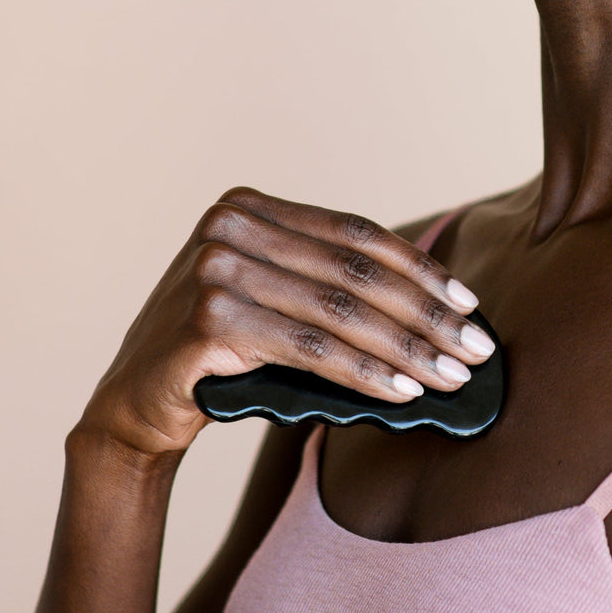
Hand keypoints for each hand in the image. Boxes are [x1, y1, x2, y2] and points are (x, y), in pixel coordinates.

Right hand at [77, 187, 493, 457]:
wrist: (135, 405)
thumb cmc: (219, 356)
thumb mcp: (273, 299)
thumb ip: (327, 284)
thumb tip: (434, 310)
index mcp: (250, 206)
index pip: (355, 234)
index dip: (419, 268)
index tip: (468, 303)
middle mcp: (230, 225)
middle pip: (355, 272)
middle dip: (426, 315)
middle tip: (476, 349)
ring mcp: (215, 268)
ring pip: (341, 312)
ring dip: (408, 349)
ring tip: (452, 377)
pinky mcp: (209, 320)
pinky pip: (312, 350)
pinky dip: (365, 373)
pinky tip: (403, 393)